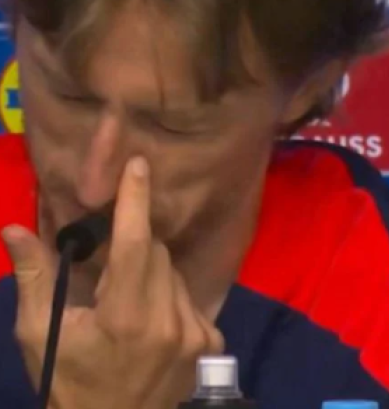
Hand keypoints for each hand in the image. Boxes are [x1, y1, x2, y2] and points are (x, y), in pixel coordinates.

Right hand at [2, 156, 224, 408]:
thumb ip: (34, 278)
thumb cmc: (68, 382)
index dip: (135, 201)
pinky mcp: (210, 342)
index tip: (139, 165)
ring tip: (126, 308)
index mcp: (125, 317)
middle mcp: (168, 320)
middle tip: (107, 272)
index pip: (134, 244)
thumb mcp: (41, 335)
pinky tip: (150, 324)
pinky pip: (189, 298)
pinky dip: (169, 299)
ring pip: (173, 274)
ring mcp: (194, 332)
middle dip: (131, 248)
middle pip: (154, 254)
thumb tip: (16, 228)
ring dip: (150, 275)